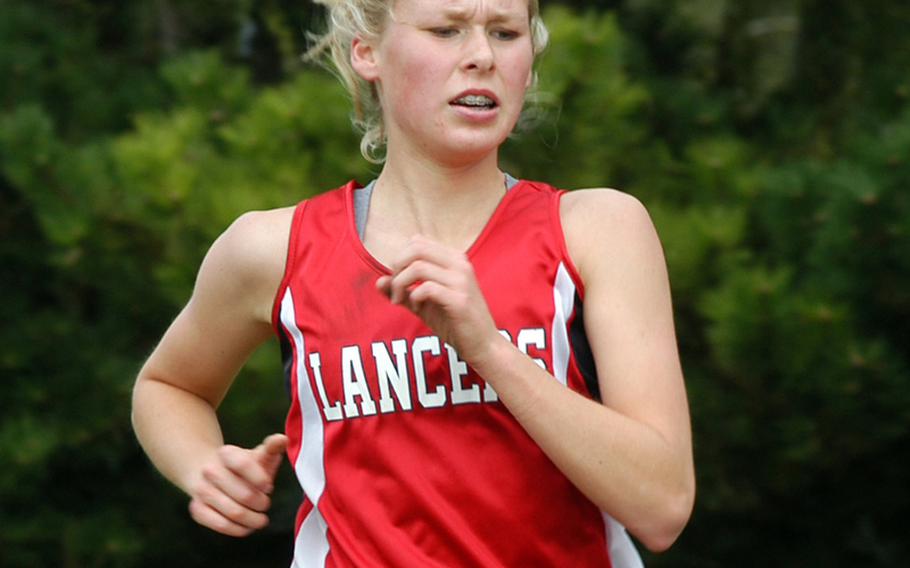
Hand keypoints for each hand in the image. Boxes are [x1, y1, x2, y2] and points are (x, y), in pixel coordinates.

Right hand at [187, 433, 287, 536]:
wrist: (211, 473)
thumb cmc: (243, 466)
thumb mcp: (259, 454)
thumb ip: (272, 447)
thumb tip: (282, 439)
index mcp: (227, 453)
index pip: (243, 465)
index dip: (260, 478)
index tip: (268, 486)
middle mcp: (210, 470)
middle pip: (244, 494)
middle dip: (261, 503)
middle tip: (265, 504)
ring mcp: (201, 490)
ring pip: (234, 512)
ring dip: (253, 519)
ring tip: (261, 519)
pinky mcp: (197, 509)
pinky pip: (220, 525)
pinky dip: (238, 529)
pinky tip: (247, 527)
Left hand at [376, 235, 501, 364]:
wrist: (483, 344)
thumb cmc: (454, 322)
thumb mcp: (423, 303)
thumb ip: (402, 290)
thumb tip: (379, 281)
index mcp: (453, 258)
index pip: (417, 241)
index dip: (400, 258)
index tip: (397, 281)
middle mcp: (460, 263)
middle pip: (416, 248)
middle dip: (397, 267)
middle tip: (395, 289)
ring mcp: (461, 280)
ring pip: (418, 267)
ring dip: (401, 284)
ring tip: (401, 301)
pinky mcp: (460, 299)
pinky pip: (427, 288)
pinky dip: (414, 297)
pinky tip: (417, 308)